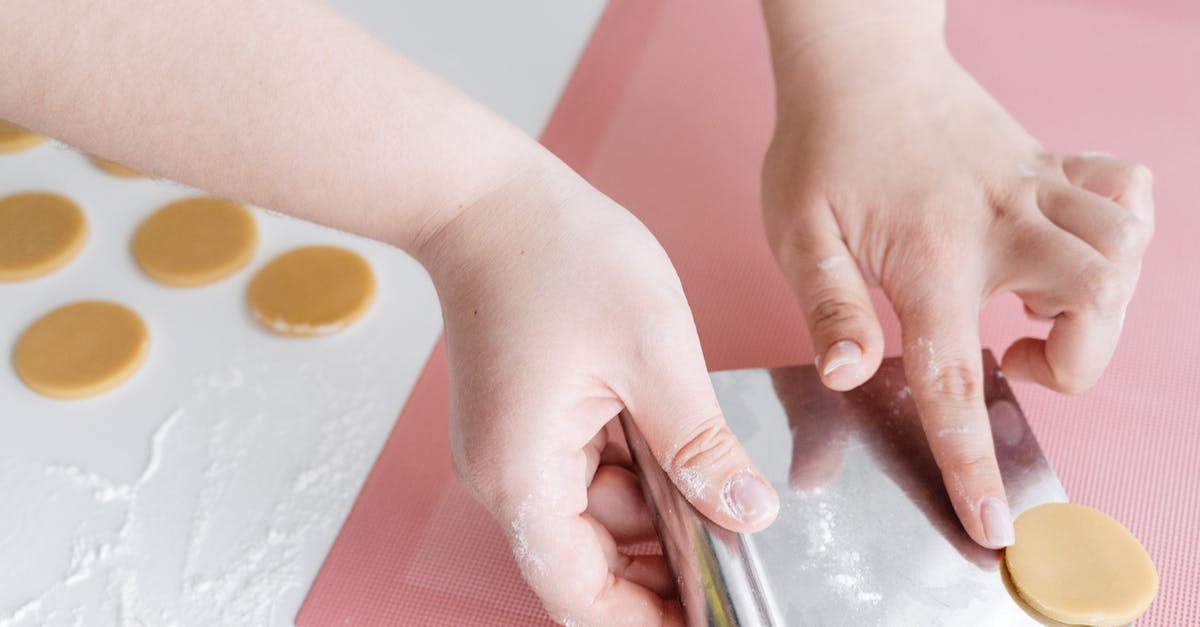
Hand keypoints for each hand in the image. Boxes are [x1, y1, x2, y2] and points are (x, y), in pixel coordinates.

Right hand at [417, 163, 779, 625]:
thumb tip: (747, 513)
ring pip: (599, 513)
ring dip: (660, 506)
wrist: (489, 198)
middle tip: (740, 542)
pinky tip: (677, 440)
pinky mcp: (528, 423)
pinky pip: (590, 470)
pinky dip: (639, 467)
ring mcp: (515, 449)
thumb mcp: (653, 354)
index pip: (583, 595)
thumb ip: (701, 446)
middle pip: (592, 559)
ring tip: (718, 475)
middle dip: (668, 560)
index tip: (711, 621)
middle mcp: (508, 475)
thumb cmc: (554, 257)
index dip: (649, 621)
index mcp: (525, 474)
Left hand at [761, 22, 1152, 548]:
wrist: (856, 62)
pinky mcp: (1049, 160)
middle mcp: (999, 222)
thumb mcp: (800, 234)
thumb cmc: (820, 148)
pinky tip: (1068, 250)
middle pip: (1095, 303)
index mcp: (928, 258)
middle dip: (1076, 358)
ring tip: (1036, 308)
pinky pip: (1127, 189)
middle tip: (1012, 356)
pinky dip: (1121, 231)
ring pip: (1124, 248)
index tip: (994, 523)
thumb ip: (829, 307)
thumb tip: (850, 374)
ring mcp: (1033, 187)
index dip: (974, 461)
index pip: (956, 378)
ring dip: (1103, 300)